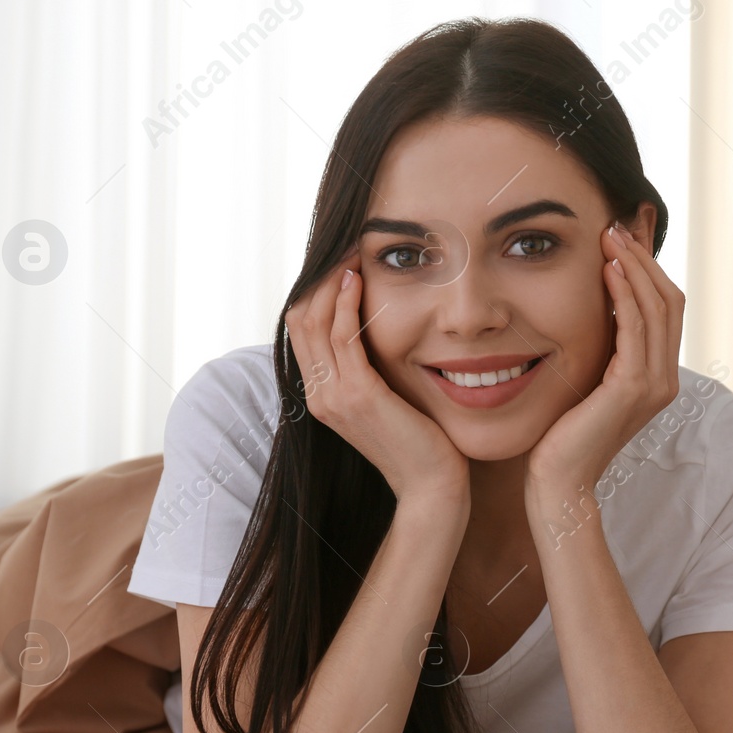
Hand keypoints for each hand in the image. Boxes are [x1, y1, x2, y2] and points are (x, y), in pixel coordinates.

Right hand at [285, 251, 469, 504]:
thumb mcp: (387, 401)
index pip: (302, 329)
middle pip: (300, 319)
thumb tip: (376, 335)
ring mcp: (334, 396)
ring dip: (334, 281)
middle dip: (321, 277)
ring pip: (316, 322)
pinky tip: (360, 280)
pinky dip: (348, 304)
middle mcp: (319, 395)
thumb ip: (372, 371)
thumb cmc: (420, 443)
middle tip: (345, 245)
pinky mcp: (358, 396)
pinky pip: (342, 337)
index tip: (341, 260)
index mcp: (321, 395)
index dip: (317, 290)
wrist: (431, 487)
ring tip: (352, 252)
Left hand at [525, 222, 684, 508]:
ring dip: (635, 267)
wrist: (559, 482)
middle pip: (670, 300)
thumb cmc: (562, 435)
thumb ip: (601, 350)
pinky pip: (636, 328)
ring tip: (610, 237)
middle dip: (644, 258)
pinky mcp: (633, 388)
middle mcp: (665, 379)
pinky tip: (606, 271)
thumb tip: (593, 308)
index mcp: (659, 376)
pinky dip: (624, 294)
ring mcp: (654, 384)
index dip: (649, 268)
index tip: (622, 238)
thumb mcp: (587, 381)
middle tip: (616, 226)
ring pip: (658, 308)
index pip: (666, 308)